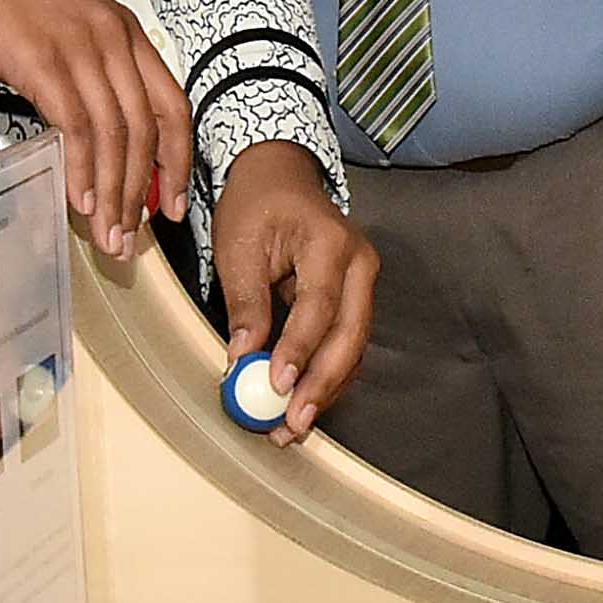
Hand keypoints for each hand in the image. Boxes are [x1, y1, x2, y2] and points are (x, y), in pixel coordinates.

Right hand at [0, 0, 189, 259]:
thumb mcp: (63, 27)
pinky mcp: (42, 61)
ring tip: (107, 234)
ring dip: (113, 193)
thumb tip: (96, 138)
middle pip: (148, 128)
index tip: (172, 202)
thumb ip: (88, 73)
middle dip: (144, 191)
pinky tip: (78, 197)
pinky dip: (81, 169)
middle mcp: (112, 37)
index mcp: (124, 28)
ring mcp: (79, 48)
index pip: (171, 104)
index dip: (177, 160)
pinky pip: (75, 127)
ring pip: (115, 135)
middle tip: (134, 236)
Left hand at [214, 141, 375, 442]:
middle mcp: (360, 264)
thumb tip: (243, 357)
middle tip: (293, 421)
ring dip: (325, 389)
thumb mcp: (238, 246)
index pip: (319, 305)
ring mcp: (364, 283)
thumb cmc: (256, 204)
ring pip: (354, 347)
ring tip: (291, 426)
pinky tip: (302, 403)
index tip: (278, 385)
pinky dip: (327, 377)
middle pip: (351, 334)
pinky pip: (347, 345)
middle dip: (322, 384)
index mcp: (331, 242)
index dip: (300, 349)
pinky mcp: (355, 300)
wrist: (279, 177)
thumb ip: (246, 301)